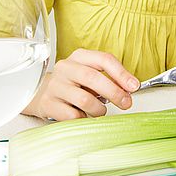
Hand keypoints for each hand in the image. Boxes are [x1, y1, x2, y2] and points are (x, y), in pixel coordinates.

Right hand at [22, 48, 139, 120]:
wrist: (42, 93)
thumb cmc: (73, 83)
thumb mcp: (90, 74)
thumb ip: (109, 78)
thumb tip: (130, 89)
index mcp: (80, 56)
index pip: (104, 59)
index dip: (121, 73)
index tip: (134, 86)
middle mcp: (66, 68)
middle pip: (93, 78)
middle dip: (114, 92)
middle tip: (126, 103)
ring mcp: (55, 86)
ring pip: (84, 99)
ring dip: (99, 109)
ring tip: (101, 111)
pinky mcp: (48, 104)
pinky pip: (72, 116)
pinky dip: (84, 119)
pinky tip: (84, 116)